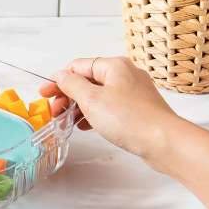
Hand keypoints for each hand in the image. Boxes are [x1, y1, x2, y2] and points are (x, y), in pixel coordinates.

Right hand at [42, 57, 208, 208]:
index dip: (59, 80)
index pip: (78, 66)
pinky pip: (109, 107)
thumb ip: (72, 85)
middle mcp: (125, 75)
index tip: (44, 94)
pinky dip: (94, 114)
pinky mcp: (138, 110)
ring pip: (98, 95)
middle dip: (68, 96)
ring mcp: (133, 93)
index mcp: (114, 66)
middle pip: (88, 80)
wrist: (164, 142)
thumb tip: (60, 75)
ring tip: (66, 122)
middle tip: (54, 112)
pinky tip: (85, 126)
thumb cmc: (130, 119)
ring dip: (79, 107)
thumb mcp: (92, 99)